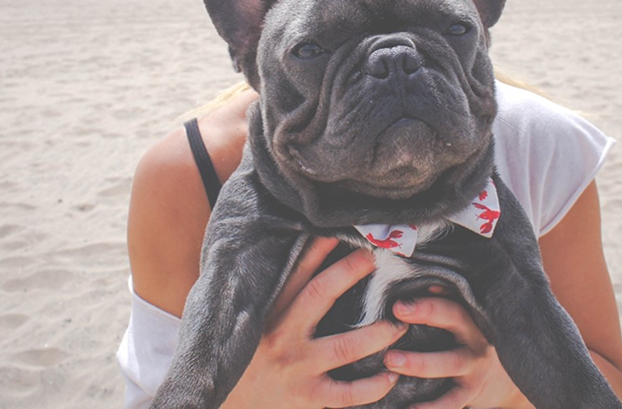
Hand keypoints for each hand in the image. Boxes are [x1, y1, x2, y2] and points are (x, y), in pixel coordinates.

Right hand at [224, 237, 405, 408]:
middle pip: (320, 294)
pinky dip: (373, 386)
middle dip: (349, 272)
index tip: (341, 230)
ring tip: (401, 322)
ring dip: (378, 332)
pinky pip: (348, 393)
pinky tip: (392, 375)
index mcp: (268, 313)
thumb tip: (293, 261)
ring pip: (345, 346)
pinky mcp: (308, 398)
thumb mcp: (247, 323)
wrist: (221, 407)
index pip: (295, 272)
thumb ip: (269, 297)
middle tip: (375, 258)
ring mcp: (297, 368)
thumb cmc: (241, 361)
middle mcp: (283, 336)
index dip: (318, 248)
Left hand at [383, 292, 520, 408]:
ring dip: (419, 361)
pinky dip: (430, 407)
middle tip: (397, 309)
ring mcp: (475, 365)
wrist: (505, 379)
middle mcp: (476, 335)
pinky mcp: (471, 392)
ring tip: (390, 359)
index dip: (433, 289)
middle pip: (455, 317)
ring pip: (450, 361)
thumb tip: (401, 285)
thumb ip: (440, 303)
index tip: (410, 285)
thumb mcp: (463, 320)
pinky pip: (450, 402)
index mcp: (471, 313)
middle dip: (427, 311)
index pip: (454, 294)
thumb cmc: (468, 340)